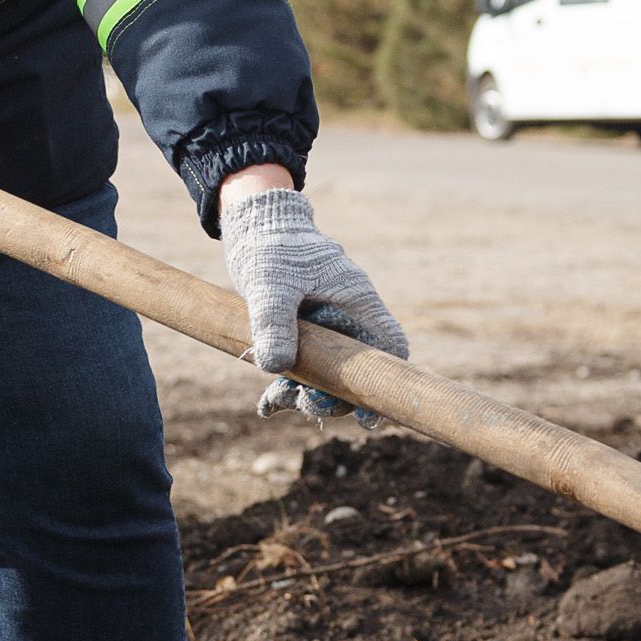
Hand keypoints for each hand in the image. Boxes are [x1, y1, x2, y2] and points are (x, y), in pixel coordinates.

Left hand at [218, 178, 408, 421]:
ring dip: (303, 395)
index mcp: (356, 302)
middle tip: (305, 403)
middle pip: (355, 371)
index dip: (386, 381)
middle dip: (333, 396)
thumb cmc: (272, 246)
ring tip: (273, 401)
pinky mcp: (298, 333)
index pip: (388, 346)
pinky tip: (265, 405)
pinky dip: (284, 388)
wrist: (252, 226)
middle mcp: (346, 319)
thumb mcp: (271, 283)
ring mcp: (323, 328)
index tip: (369, 414)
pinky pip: (299, 370)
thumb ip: (273, 321)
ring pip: (325, 376)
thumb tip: (274, 367)